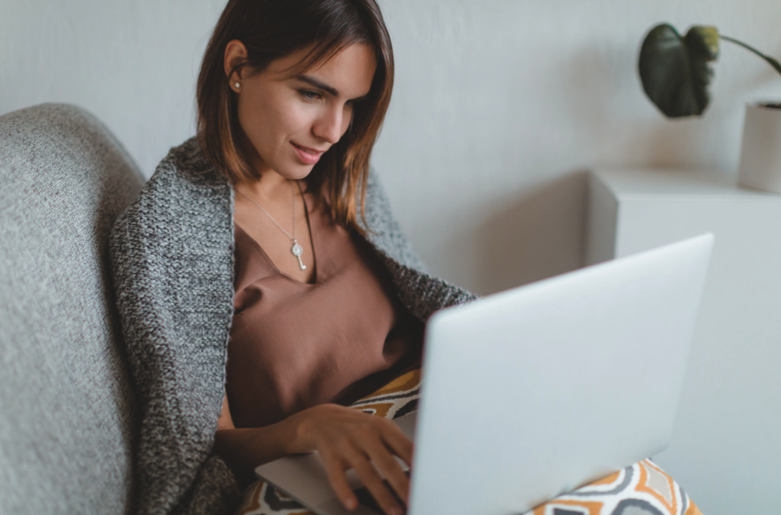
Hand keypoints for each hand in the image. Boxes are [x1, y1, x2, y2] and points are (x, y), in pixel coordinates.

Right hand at [288, 404, 412, 514]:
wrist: (322, 419)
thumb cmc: (357, 427)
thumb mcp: (380, 428)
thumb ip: (400, 445)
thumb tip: (423, 467)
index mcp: (382, 426)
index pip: (405, 448)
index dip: (418, 467)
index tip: (429, 484)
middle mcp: (365, 433)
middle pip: (387, 463)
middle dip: (402, 486)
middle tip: (414, 502)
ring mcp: (347, 444)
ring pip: (366, 472)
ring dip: (382, 495)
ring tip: (394, 512)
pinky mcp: (330, 455)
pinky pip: (337, 476)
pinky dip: (345, 491)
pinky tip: (353, 504)